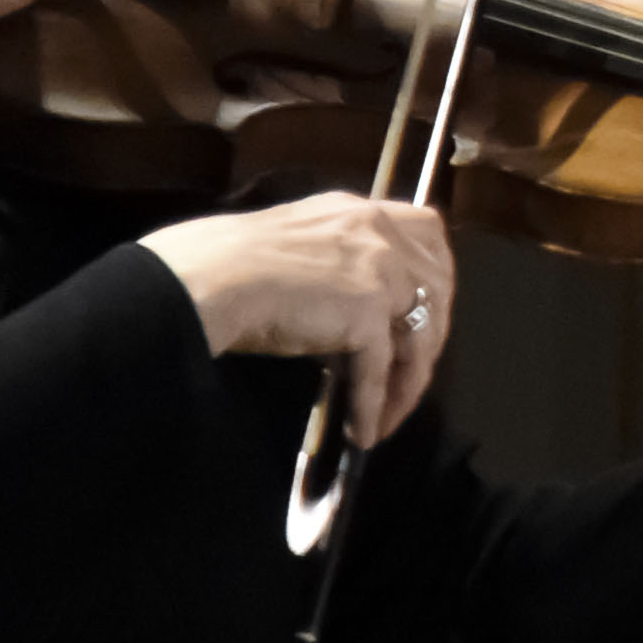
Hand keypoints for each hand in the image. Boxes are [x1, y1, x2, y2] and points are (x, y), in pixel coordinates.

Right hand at [147, 193, 459, 452]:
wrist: (204, 280)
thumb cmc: (224, 264)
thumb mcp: (296, 248)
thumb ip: (333, 267)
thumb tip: (344, 309)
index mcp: (360, 212)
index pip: (425, 234)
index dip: (434, 276)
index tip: (423, 311)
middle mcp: (380, 234)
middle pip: (438, 288)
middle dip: (430, 338)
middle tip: (410, 377)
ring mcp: (381, 272)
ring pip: (419, 335)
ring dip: (407, 384)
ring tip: (388, 418)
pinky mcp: (368, 313)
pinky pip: (381, 370)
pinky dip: (374, 405)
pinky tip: (363, 430)